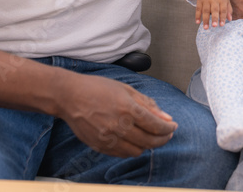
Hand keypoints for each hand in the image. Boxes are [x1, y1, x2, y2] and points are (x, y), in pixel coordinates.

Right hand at [54, 72, 176, 157]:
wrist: (69, 96)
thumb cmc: (97, 88)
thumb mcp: (126, 90)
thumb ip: (148, 104)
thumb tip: (167, 118)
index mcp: (127, 109)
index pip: (156, 125)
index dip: (168, 128)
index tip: (173, 126)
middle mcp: (119, 126)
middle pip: (150, 141)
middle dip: (163, 139)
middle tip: (167, 134)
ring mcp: (108, 138)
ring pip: (138, 151)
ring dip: (148, 145)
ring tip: (151, 136)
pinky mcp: (99, 146)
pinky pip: (122, 154)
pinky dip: (133, 149)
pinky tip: (135, 140)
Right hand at [194, 0, 231, 28]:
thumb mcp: (226, 0)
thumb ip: (228, 9)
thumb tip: (230, 19)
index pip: (223, 9)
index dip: (222, 17)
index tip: (222, 25)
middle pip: (214, 10)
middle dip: (214, 18)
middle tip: (214, 26)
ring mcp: (206, 0)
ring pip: (205, 10)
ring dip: (205, 19)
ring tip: (205, 28)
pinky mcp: (199, 0)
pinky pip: (198, 9)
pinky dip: (197, 16)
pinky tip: (197, 22)